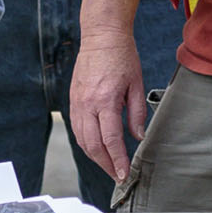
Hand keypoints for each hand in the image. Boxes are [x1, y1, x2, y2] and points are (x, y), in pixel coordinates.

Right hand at [68, 30, 147, 183]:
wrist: (101, 36)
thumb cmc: (122, 56)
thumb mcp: (137, 83)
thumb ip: (137, 113)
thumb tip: (138, 136)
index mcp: (106, 100)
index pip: (111, 140)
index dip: (118, 160)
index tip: (124, 174)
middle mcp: (88, 104)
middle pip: (93, 145)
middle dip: (106, 165)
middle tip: (118, 176)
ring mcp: (77, 103)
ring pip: (82, 140)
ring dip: (95, 157)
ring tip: (109, 166)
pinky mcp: (73, 100)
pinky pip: (76, 129)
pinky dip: (86, 143)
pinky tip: (96, 148)